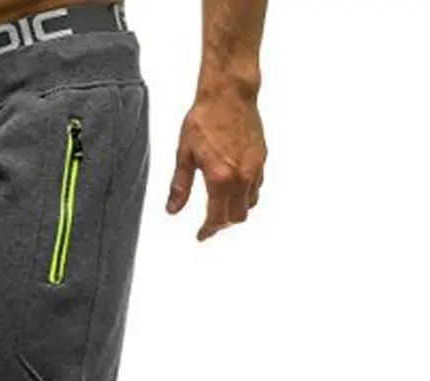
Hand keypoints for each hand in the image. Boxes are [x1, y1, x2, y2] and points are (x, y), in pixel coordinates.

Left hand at [167, 91, 266, 241]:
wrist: (229, 92)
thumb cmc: (204, 119)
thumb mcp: (184, 154)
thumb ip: (180, 186)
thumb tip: (172, 210)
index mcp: (220, 178)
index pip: (217, 218)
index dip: (208, 231)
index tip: (201, 235)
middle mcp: (241, 176)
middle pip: (237, 217)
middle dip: (222, 224)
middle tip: (209, 223)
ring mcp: (254, 167)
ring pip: (250, 203)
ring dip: (236, 210)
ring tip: (222, 207)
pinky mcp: (262, 157)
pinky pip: (257, 186)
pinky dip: (246, 194)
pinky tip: (234, 188)